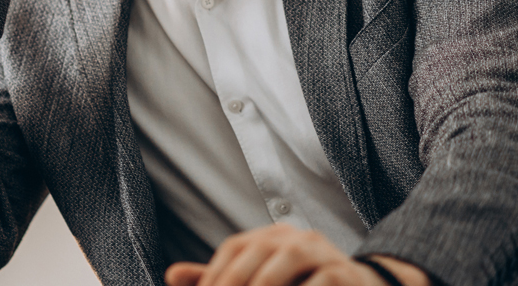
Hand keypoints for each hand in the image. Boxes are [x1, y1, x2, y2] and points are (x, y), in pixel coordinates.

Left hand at [165, 223, 431, 285]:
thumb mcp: (264, 282)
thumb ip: (222, 279)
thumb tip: (171, 275)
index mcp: (272, 237)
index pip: (233, 250)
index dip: (213, 276)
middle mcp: (296, 238)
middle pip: (254, 258)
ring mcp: (324, 253)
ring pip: (282, 268)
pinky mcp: (346, 275)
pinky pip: (319, 283)